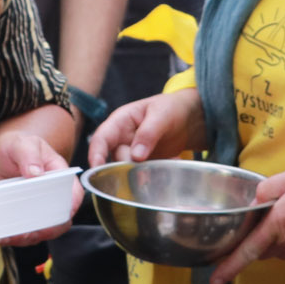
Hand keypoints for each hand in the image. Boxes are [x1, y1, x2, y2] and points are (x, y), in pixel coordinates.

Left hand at [0, 132, 78, 245]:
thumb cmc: (16, 146)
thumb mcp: (22, 143)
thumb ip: (29, 154)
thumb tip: (36, 173)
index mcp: (60, 176)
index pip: (74, 193)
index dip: (71, 206)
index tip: (60, 214)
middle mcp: (53, 196)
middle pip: (61, 219)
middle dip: (47, 230)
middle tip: (29, 232)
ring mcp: (38, 209)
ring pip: (43, 231)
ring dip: (28, 238)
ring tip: (10, 237)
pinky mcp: (23, 217)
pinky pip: (25, 233)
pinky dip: (15, 238)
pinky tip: (3, 236)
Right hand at [87, 88, 206, 167]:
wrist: (189, 119)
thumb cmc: (172, 108)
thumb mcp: (162, 114)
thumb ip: (148, 133)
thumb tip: (136, 156)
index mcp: (120, 122)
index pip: (101, 139)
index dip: (96, 155)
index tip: (97, 168)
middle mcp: (122, 140)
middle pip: (116, 160)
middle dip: (129, 167)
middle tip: (150, 167)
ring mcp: (133, 154)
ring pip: (130, 170)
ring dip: (145, 173)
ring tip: (166, 163)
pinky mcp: (145, 165)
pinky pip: (145, 175)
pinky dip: (157, 175)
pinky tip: (171, 163)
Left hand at [209, 164, 284, 283]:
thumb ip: (269, 187)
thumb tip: (254, 201)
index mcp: (281, 223)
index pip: (248, 250)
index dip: (228, 266)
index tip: (214, 280)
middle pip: (264, 249)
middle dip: (259, 240)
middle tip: (267, 220)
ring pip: (282, 250)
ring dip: (280, 238)